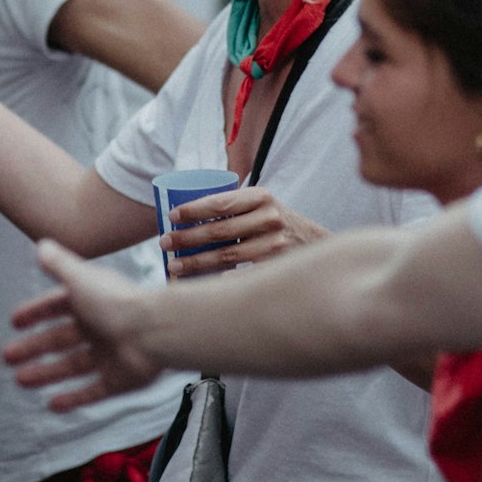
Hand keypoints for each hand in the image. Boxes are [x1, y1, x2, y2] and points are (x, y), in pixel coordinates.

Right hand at [3, 238, 161, 410]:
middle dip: (33, 347)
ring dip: (45, 373)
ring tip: (20, 380)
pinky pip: (93, 390)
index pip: (57, 306)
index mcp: (90, 300)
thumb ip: (59, 264)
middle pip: (60, 339)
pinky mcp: (119, 379)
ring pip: (71, 366)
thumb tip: (41, 245)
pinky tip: (52, 404)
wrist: (154, 331)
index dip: (35, 312)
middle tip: (7, 356)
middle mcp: (99, 327)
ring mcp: (109, 354)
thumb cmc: (116, 302)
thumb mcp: (80, 278)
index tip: (14, 321)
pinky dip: (74, 398)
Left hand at [161, 187, 328, 276]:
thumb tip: (185, 211)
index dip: (193, 210)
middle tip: (164, 242)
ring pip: (227, 257)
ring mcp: (275, 244)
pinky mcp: (277, 268)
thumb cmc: (277, 223)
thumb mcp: (262, 204)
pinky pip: (242, 277)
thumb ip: (235, 204)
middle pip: (219, 231)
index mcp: (260, 197)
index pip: (220, 203)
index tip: (171, 216)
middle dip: (187, 238)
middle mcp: (269, 218)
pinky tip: (201, 285)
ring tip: (174, 265)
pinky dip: (220, 281)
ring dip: (196, 263)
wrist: (317, 243)